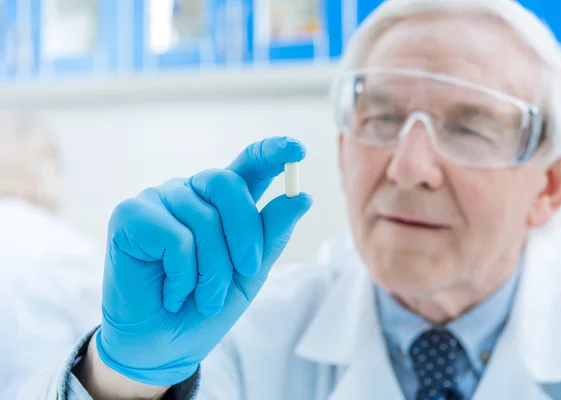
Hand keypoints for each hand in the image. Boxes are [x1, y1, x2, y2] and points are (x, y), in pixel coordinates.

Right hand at [96, 137, 311, 385]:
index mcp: (221, 203)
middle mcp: (189, 193)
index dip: (272, 152)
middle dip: (245, 234)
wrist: (163, 347)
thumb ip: (271, 234)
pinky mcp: (129, 215)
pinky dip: (182, 274)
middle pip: (228, 184)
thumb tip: (300, 197)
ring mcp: (158, 200)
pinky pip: (175, 238)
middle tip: (247, 271)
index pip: (248, 164)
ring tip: (203, 299)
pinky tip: (172, 292)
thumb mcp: (250, 274)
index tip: (298, 150)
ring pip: (203, 219)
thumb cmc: (205, 307)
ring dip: (213, 271)